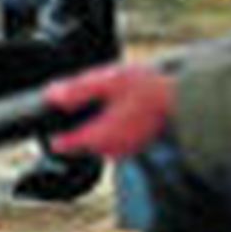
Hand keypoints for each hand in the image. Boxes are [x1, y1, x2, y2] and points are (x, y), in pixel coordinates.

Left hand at [44, 61, 175, 159]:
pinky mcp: (134, 146)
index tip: (50, 131)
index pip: (66, 144)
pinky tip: (119, 110)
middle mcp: (110, 149)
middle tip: (84, 103)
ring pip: (98, 142)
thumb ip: (77, 90)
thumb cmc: (146, 88)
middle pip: (82, 142)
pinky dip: (111, 128)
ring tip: (105, 103)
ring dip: (96, 127)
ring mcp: (124, 150)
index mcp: (100, 135)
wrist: (179, 100)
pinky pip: (113, 140)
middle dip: (79, 125)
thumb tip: (52, 97)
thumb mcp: (107, 81)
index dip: (56, 136)